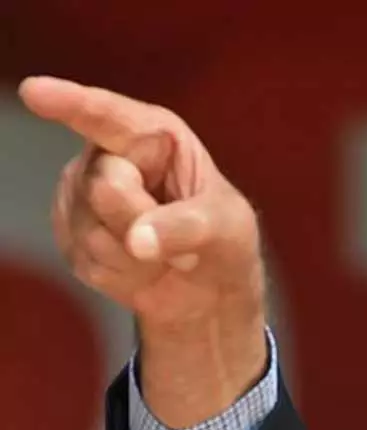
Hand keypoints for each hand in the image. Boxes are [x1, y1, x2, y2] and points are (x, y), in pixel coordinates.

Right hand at [20, 76, 268, 425]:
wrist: (206, 298)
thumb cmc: (227, 250)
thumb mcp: (224, 235)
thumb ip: (183, 228)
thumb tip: (142, 237)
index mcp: (159, 139)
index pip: (110, 115)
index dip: (74, 103)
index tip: (38, 93)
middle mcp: (117, 158)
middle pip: (96, 181)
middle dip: (131, 218)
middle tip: (167, 243)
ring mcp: (89, 195)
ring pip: (83, 222)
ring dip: (126, 254)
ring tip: (161, 261)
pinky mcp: (76, 233)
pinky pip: (81, 255)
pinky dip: (113, 274)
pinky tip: (138, 274)